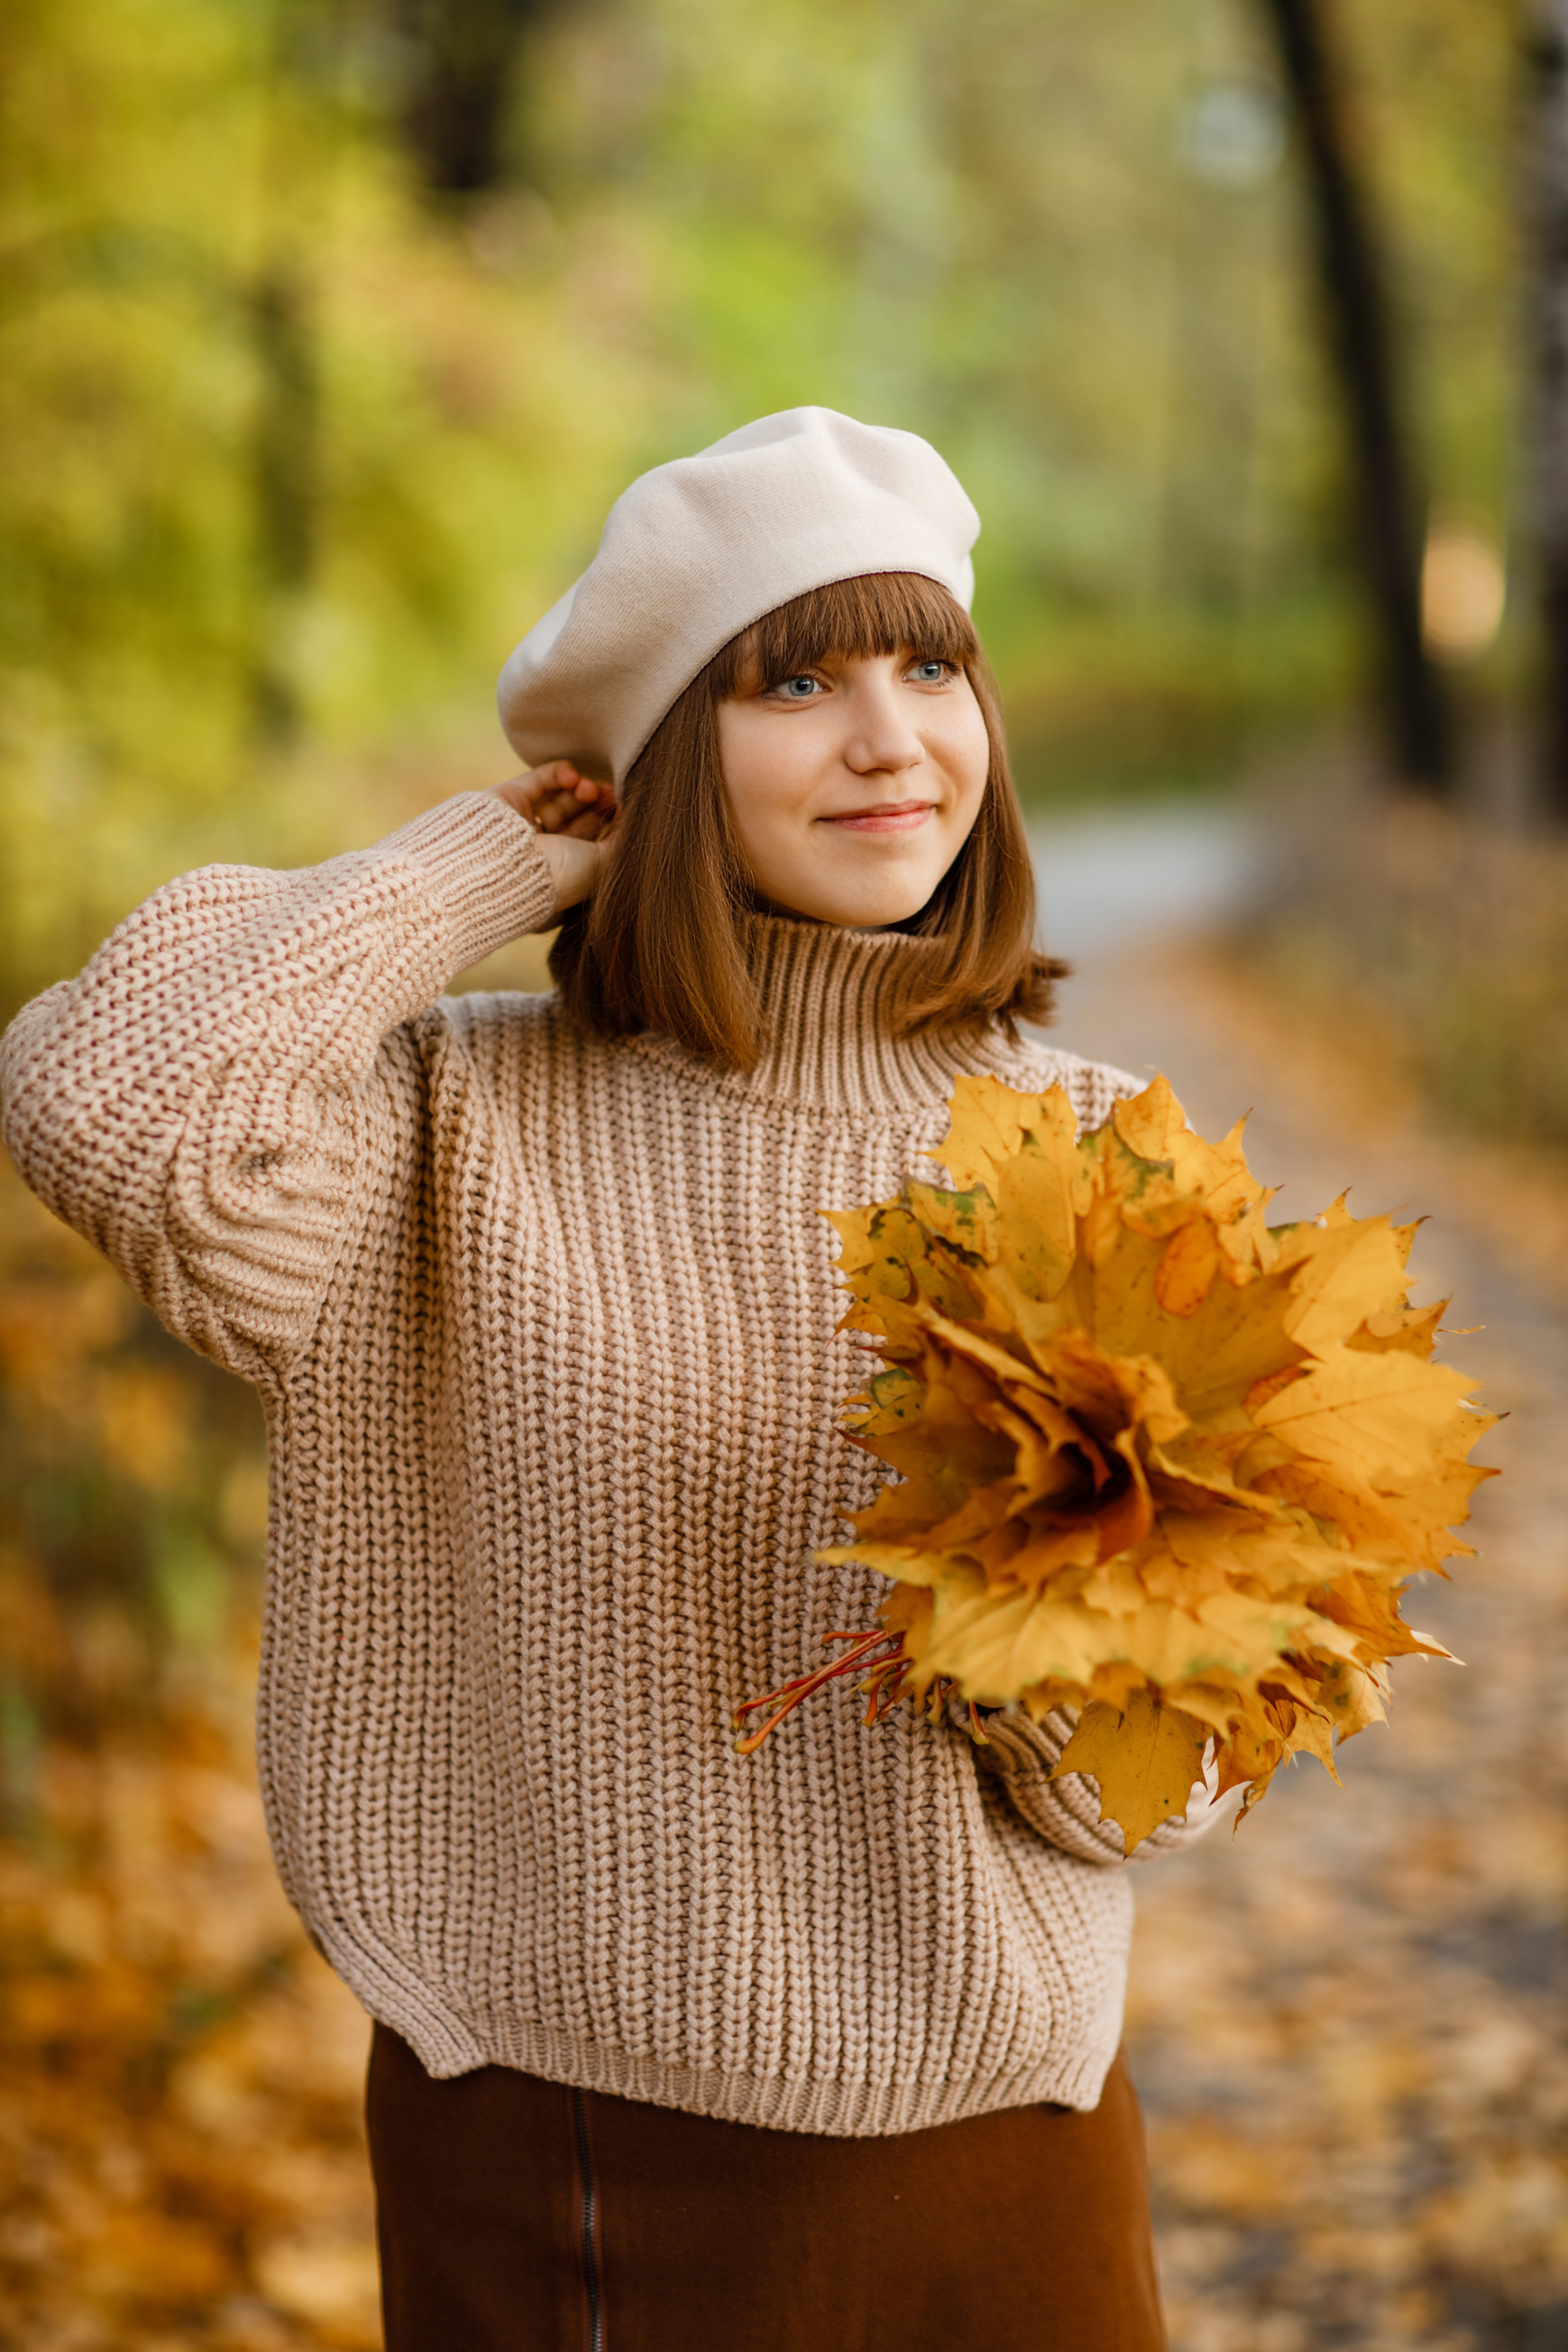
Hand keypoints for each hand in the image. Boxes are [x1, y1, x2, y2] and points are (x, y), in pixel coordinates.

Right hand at [488, 762, 616, 914]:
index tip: (626, 806)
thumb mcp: (601, 864)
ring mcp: (525, 823)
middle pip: (579, 816)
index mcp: (565, 869)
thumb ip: (620, 842)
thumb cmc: (557, 874)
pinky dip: (558, 773)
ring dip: (580, 788)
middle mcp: (545, 848)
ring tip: (588, 788)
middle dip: (597, 802)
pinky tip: (572, 774)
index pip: (593, 838)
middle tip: (609, 792)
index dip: (611, 820)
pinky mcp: (510, 799)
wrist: (504, 863)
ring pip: (561, 798)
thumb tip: (636, 822)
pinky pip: (539, 780)